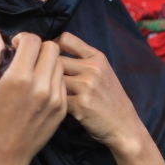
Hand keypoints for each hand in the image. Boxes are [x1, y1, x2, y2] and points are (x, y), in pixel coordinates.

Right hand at [0, 30, 66, 164]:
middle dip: (38, 48)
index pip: (33, 40)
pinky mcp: (62, 109)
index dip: (22, 38)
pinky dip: (53, 79)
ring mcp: (55, 98)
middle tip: (26, 58)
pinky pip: (63, 82)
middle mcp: (41, 85)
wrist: (4, 156)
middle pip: (52, 48)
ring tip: (33, 72)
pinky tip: (39, 88)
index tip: (14, 47)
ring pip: (60, 64)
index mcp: (19, 77)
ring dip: (47, 62)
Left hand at [55, 33, 144, 154]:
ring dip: (46, 87)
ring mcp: (87, 86)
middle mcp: (93, 68)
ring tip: (46, 94)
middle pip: (55, 59)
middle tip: (40, 79)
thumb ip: (83, 60)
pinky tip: (54, 107)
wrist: (124, 126)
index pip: (66, 38)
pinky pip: (55, 97)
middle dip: (44, 69)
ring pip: (52, 78)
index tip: (46, 57)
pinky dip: (52, 102)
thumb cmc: (109, 100)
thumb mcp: (103, 72)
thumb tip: (52, 51)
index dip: (51, 46)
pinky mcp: (80, 104)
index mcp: (97, 57)